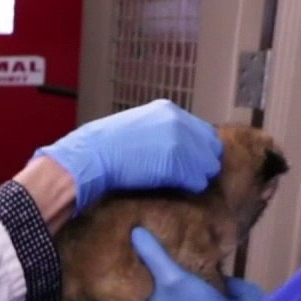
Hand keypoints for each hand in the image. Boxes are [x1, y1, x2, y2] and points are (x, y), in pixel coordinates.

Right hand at [35, 99, 222, 212]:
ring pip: (208, 166)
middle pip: (211, 147)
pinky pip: (198, 181)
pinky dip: (190, 188)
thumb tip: (171, 147)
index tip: (187, 161)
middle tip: (187, 175)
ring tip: (179, 184)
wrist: (89, 157)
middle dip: (201, 162)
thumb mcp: (134, 127)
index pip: (201, 130)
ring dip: (196, 176)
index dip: (196, 148)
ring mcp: (181, 143)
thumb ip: (157, 131)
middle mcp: (180, 122)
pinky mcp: (179, 166)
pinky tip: (175, 190)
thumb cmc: (101, 147)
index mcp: (168, 110)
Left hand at [132, 227, 264, 300]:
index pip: (129, 283)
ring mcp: (185, 296)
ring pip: (173, 270)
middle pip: (151, 275)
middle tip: (136, 228)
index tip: (116, 242)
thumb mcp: (171, 278)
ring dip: (169, 254)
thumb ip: (153, 255)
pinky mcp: (206, 287)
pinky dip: (190, 255)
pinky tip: (183, 234)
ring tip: (155, 226)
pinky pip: (193, 267)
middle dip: (148, 256)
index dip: (123, 266)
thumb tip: (133, 230)